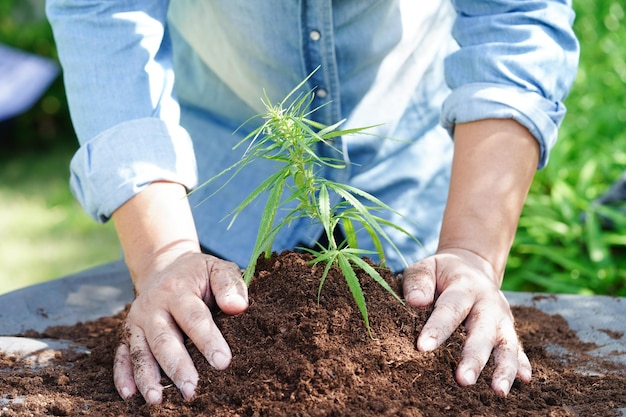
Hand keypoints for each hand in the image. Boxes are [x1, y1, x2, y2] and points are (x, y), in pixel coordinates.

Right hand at [113, 251, 247, 403]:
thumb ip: (229, 284)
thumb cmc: (199, 274)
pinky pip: (122, 356)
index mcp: (177, 289)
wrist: (165, 268)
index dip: (208, 340)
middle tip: (192, 389)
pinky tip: (131, 395)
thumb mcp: (217, 268)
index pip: (194, 318)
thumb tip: (238, 307)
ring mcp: (137, 322)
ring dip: (148, 377)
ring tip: (158, 400)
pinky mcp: (127, 334)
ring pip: (141, 352)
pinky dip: (123, 376)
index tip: (223, 362)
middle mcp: (152, 306)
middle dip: (177, 366)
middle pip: (164, 340)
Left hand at [402, 248, 531, 396]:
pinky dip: (523, 364)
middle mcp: (487, 303)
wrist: (472, 263)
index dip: (437, 328)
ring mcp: (501, 317)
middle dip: (474, 357)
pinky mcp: (508, 329)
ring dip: (504, 368)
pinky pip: (519, 348)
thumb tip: (415, 300)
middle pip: (482, 332)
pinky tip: (526, 380)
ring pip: (506, 344)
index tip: (423, 348)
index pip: (450, 309)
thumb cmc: (441, 272)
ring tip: (499, 391)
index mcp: (464, 286)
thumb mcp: (426, 267)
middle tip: (464, 380)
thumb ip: (418, 281)